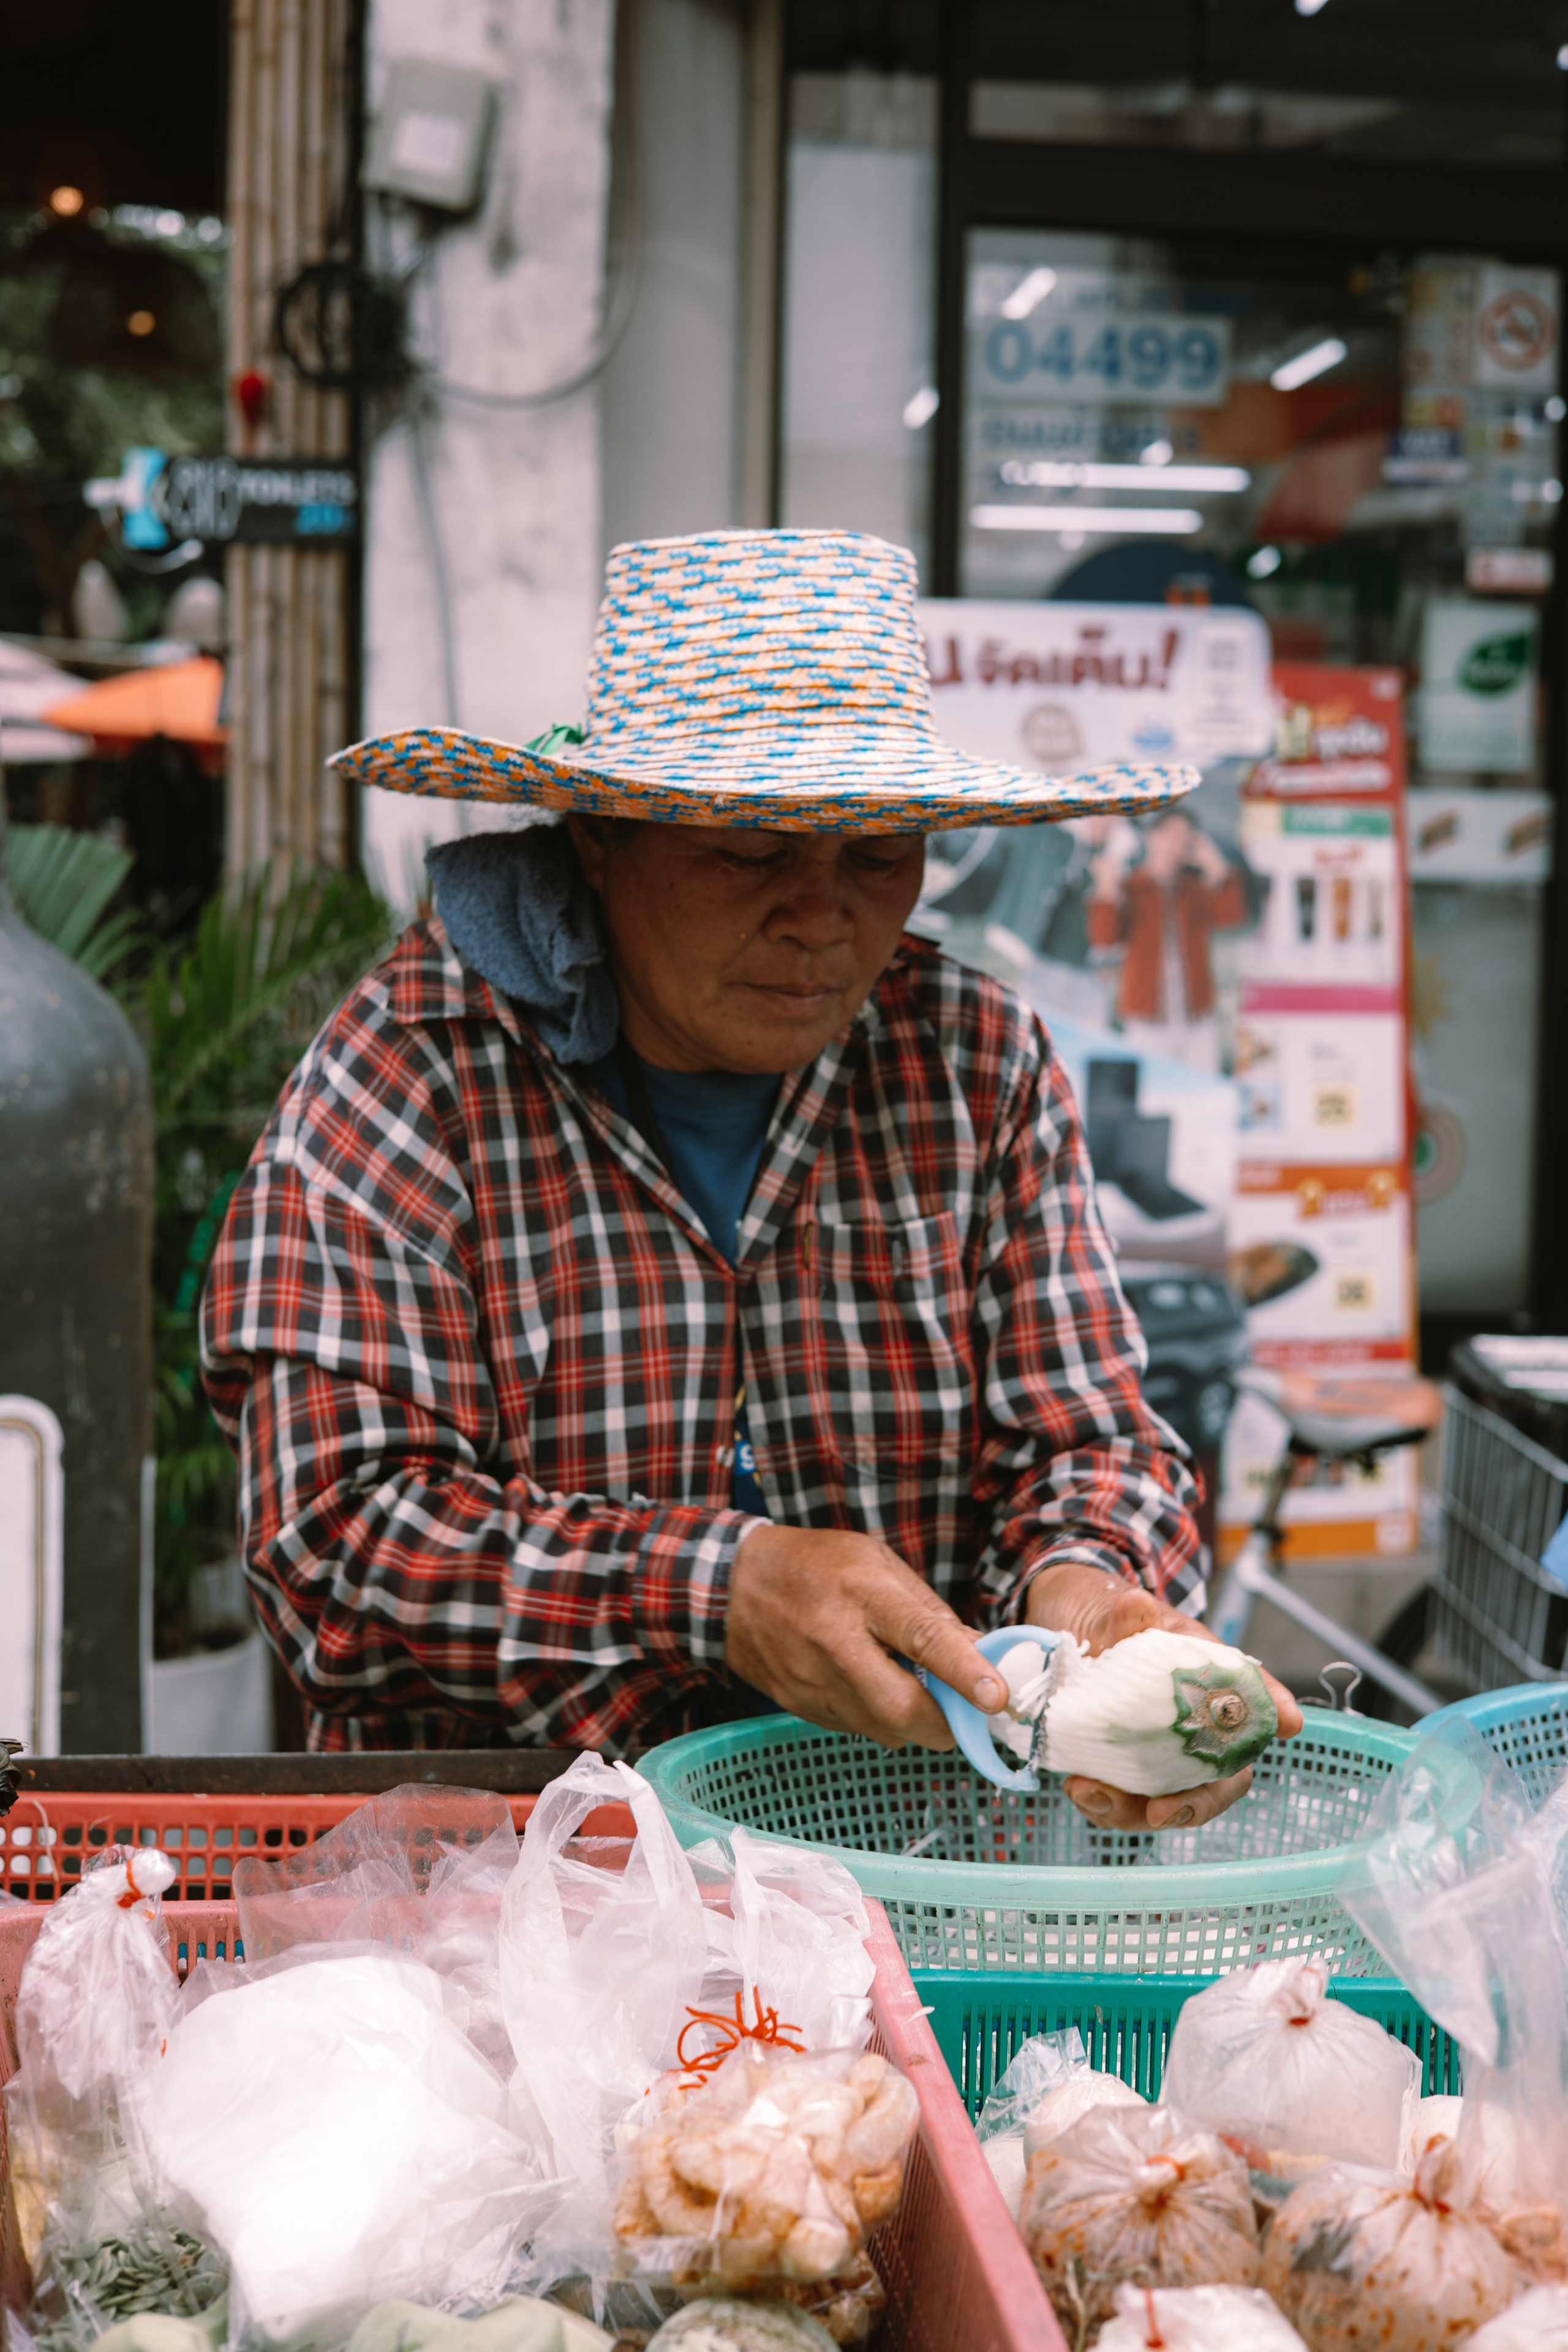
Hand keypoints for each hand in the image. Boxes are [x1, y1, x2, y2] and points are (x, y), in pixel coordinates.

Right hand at [726, 1525, 1005, 1749]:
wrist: (731, 1586)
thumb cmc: (814, 1565)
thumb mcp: (876, 1563)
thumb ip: (926, 1609)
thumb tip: (978, 1651)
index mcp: (863, 1593)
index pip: (922, 1637)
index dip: (964, 1671)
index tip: (996, 1697)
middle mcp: (836, 1643)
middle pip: (902, 1708)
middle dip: (944, 1725)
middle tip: (963, 1718)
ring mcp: (813, 1682)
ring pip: (882, 1729)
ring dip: (912, 1723)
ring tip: (914, 1693)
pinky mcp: (800, 1707)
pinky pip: (856, 1728)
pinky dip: (878, 1720)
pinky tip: (873, 1690)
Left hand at [1024, 1560, 1302, 1831]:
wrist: (1067, 1625)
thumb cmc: (1110, 1621)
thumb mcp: (1120, 1614)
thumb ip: (1128, 1619)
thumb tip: (1135, 1605)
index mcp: (1209, 1685)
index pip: (1252, 1702)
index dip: (1272, 1710)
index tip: (1289, 1721)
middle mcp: (1195, 1729)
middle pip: (1219, 1779)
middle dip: (1195, 1804)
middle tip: (1160, 1811)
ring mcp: (1159, 1757)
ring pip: (1167, 1803)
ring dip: (1132, 1811)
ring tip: (1091, 1791)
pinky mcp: (1120, 1773)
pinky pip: (1122, 1804)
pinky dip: (1103, 1805)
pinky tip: (1080, 1788)